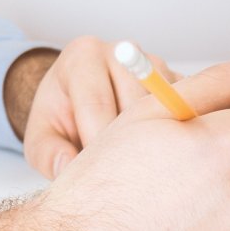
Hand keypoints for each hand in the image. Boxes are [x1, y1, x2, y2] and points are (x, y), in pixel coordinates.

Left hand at [4, 37, 179, 179]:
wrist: (81, 102)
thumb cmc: (61, 120)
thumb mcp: (41, 138)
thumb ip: (49, 153)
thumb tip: (68, 168)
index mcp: (83, 56)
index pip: (97, 103)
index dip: (98, 145)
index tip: (98, 176)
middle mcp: (123, 52)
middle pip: (136, 106)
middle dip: (130, 146)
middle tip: (123, 178)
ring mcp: (156, 64)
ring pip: (166, 110)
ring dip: (157, 143)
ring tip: (143, 169)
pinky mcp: (180, 81)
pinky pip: (188, 111)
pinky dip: (178, 137)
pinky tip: (163, 158)